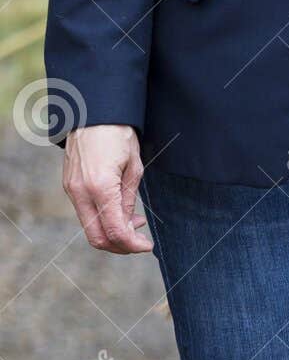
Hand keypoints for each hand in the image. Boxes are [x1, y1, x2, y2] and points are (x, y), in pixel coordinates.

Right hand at [62, 125, 152, 253]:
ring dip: (113, 233)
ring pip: (90, 228)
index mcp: (100, 188)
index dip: (133, 245)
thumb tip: (130, 225)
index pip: (115, 232)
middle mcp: (80, 191)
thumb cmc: (118, 136)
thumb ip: (129, 201)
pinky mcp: (69, 185)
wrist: (93, 113)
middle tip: (141, 241)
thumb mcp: (134, 170)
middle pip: (98, 238)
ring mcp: (71, 189)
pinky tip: (121, 211)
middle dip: (121, 246)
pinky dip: (103, 220)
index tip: (148, 245)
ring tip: (136, 222)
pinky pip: (86, 213)